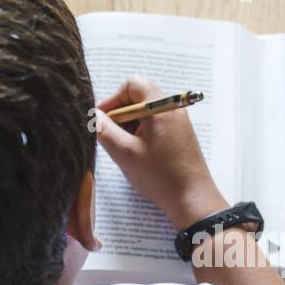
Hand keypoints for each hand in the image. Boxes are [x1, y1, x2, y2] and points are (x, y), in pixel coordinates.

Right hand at [95, 76, 228, 228]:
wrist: (191, 199)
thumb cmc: (160, 176)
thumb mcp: (125, 152)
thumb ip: (105, 130)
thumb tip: (93, 115)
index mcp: (161, 106)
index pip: (132, 85)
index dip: (113, 99)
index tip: (101, 119)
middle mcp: (173, 109)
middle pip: (139, 97)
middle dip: (120, 114)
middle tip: (110, 135)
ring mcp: (178, 122)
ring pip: (145, 112)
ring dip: (129, 125)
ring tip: (123, 147)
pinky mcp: (179, 135)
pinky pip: (154, 124)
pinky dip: (141, 133)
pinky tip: (136, 153)